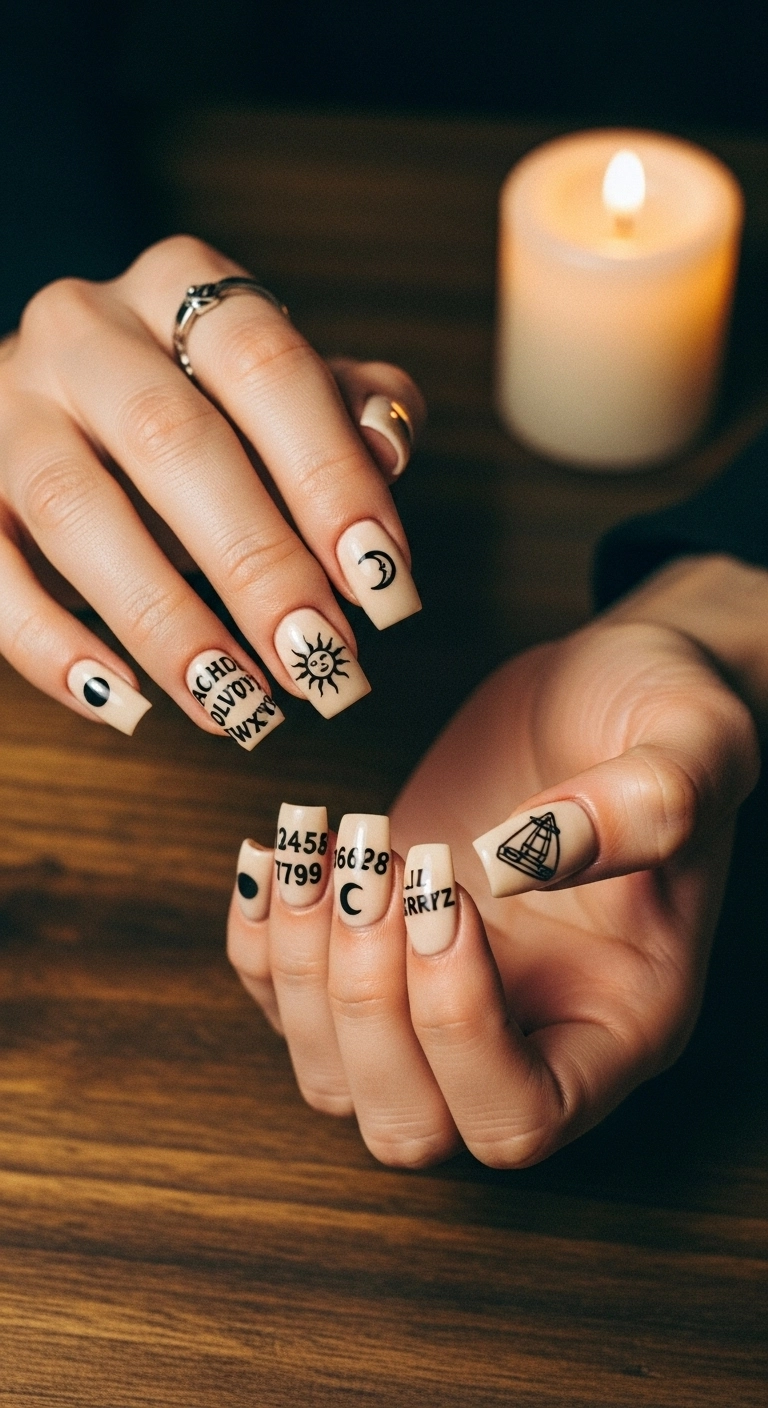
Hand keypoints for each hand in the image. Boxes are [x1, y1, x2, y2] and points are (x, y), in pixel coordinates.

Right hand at [0, 236, 424, 741]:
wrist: (70, 402)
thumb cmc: (208, 407)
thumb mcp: (286, 390)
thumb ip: (350, 408)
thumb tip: (386, 450)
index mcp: (183, 284)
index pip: (265, 365)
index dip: (330, 475)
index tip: (384, 582)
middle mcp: (84, 328)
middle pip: (171, 439)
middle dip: (255, 564)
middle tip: (318, 660)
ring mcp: (8, 403)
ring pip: (73, 508)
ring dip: (163, 619)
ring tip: (238, 704)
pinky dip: (50, 645)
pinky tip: (127, 705)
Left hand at [228, 556, 761, 1166]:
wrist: (602, 684)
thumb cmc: (661, 714)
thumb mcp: (692, 737)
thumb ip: (645, 803)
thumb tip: (513, 862)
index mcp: (615, 1019)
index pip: (518, 1116)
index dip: (459, 1028)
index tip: (446, 894)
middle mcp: (525, 1033)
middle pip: (411, 1123)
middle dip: (366, 1002)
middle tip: (375, 864)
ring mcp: (439, 997)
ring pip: (333, 1079)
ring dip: (301, 968)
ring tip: (318, 840)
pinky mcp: (379, 948)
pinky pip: (285, 1004)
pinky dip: (258, 943)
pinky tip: (273, 851)